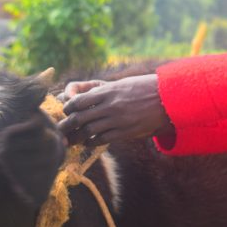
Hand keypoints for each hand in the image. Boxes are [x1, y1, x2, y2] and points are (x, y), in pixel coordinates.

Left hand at [58, 74, 173, 145]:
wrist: (167, 99)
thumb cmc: (142, 88)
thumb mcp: (120, 83)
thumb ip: (99, 89)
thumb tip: (77, 94)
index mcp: (108, 90)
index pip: (78, 100)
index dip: (68, 108)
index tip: (65, 112)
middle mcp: (110, 105)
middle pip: (80, 118)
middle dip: (66, 126)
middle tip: (59, 132)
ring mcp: (118, 120)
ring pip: (88, 131)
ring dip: (77, 137)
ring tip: (71, 140)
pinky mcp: (125, 132)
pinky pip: (102, 140)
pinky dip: (91, 142)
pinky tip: (88, 142)